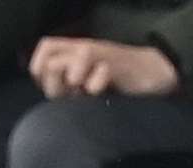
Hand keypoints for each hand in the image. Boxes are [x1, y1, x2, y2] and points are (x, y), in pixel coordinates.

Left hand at [28, 38, 179, 98]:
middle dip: (56, 87)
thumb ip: (60, 84)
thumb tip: (43, 88)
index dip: (40, 72)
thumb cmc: (114, 83)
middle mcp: (83, 49)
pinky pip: (99, 72)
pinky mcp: (118, 64)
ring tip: (88, 91)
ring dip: (76, 85)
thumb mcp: (81, 84)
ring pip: (73, 64)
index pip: (43, 51)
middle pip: (50, 65)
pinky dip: (96, 86)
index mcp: (72, 52)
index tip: (56, 88)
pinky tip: (102, 91)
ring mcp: (101, 54)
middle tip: (73, 93)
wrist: (152, 74)